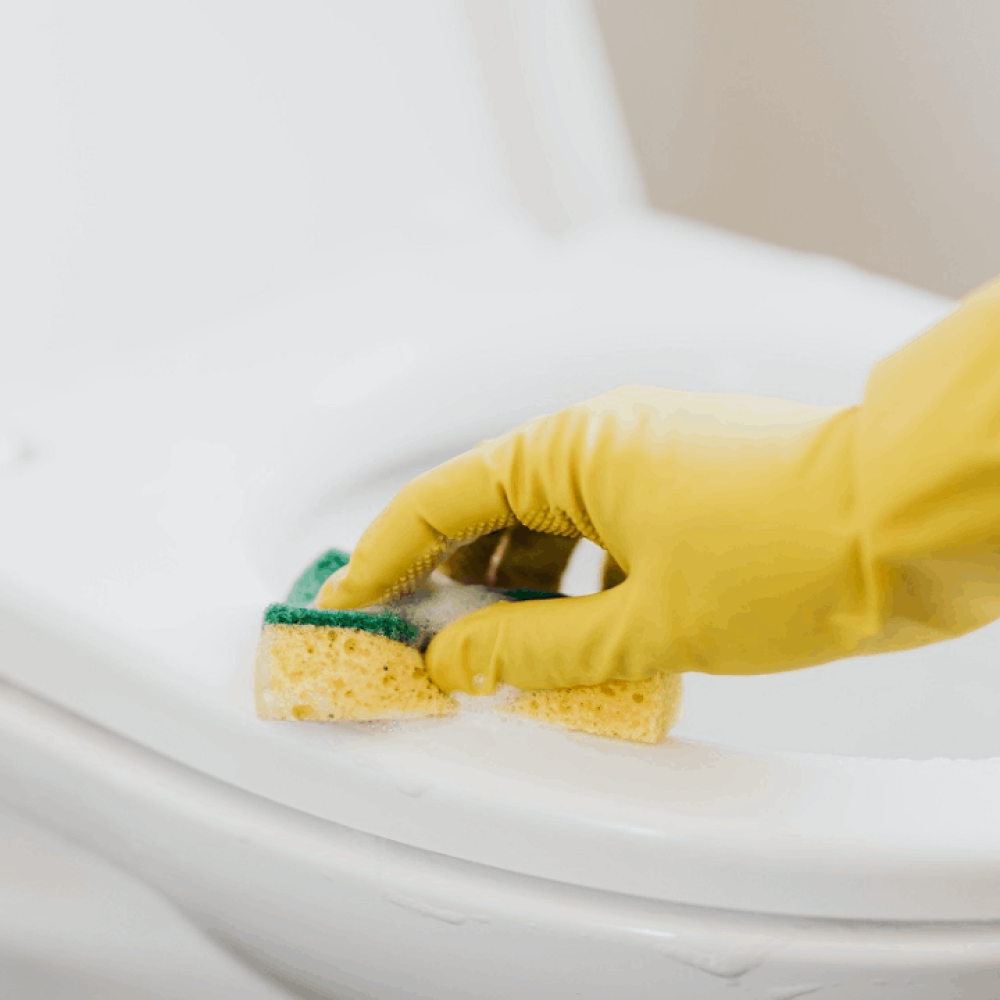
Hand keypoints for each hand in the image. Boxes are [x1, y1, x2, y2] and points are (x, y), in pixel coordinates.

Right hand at [317, 385, 864, 692]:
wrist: (910, 519)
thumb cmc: (793, 549)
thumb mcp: (646, 621)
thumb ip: (534, 646)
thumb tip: (457, 658)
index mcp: (573, 449)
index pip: (440, 500)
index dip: (384, 555)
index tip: (349, 599)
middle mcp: (600, 439)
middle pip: (487, 512)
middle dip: (449, 579)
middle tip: (422, 644)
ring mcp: (642, 459)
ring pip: (545, 526)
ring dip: (515, 587)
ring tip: (498, 651)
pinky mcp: (679, 487)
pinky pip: (596, 532)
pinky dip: (573, 581)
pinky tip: (575, 631)